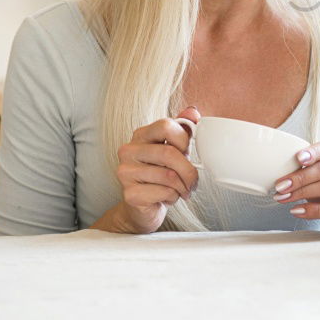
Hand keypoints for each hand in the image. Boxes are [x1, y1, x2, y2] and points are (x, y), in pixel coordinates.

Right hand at [113, 106, 200, 233]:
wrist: (144, 206)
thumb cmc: (161, 174)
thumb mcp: (175, 149)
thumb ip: (183, 129)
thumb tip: (192, 112)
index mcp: (141, 135)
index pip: (165, 125)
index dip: (183, 140)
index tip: (187, 152)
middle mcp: (128, 151)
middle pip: (169, 153)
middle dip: (188, 170)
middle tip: (193, 181)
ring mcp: (125, 172)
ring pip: (169, 175)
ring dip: (182, 186)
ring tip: (181, 190)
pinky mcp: (129, 194)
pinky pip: (164, 192)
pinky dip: (173, 197)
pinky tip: (168, 197)